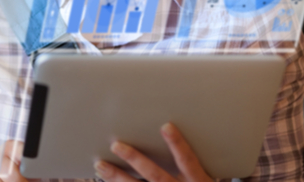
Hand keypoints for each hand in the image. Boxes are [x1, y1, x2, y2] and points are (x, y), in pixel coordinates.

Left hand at [93, 123, 212, 181]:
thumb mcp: (203, 177)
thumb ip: (190, 160)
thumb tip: (168, 128)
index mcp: (198, 181)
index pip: (188, 161)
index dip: (178, 145)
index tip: (166, 126)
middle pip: (156, 175)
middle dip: (135, 160)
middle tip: (116, 145)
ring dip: (117, 177)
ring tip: (100, 165)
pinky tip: (103, 179)